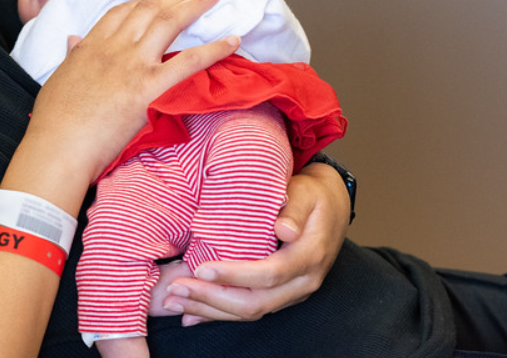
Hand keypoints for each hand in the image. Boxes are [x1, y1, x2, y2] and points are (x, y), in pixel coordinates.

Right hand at [29, 0, 239, 181]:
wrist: (58, 147)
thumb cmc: (54, 122)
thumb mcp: (58, 79)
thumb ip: (71, 56)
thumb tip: (73, 39)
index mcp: (91, 46)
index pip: (122, 12)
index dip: (144, 0)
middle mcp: (114, 48)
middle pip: (150, 9)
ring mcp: (133, 64)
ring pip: (170, 22)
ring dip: (196, 4)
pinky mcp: (149, 87)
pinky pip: (189, 61)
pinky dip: (215, 49)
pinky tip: (233, 40)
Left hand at [157, 161, 348, 323]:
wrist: (332, 208)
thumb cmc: (312, 196)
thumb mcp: (306, 193)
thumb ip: (294, 209)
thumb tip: (284, 230)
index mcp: (309, 256)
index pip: (270, 273)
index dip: (234, 275)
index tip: (201, 269)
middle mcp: (303, 282)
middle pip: (255, 302)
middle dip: (211, 299)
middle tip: (175, 290)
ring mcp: (292, 293)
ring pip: (250, 312)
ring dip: (209, 310)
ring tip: (174, 303)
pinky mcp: (281, 296)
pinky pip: (249, 310)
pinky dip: (218, 313)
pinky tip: (191, 314)